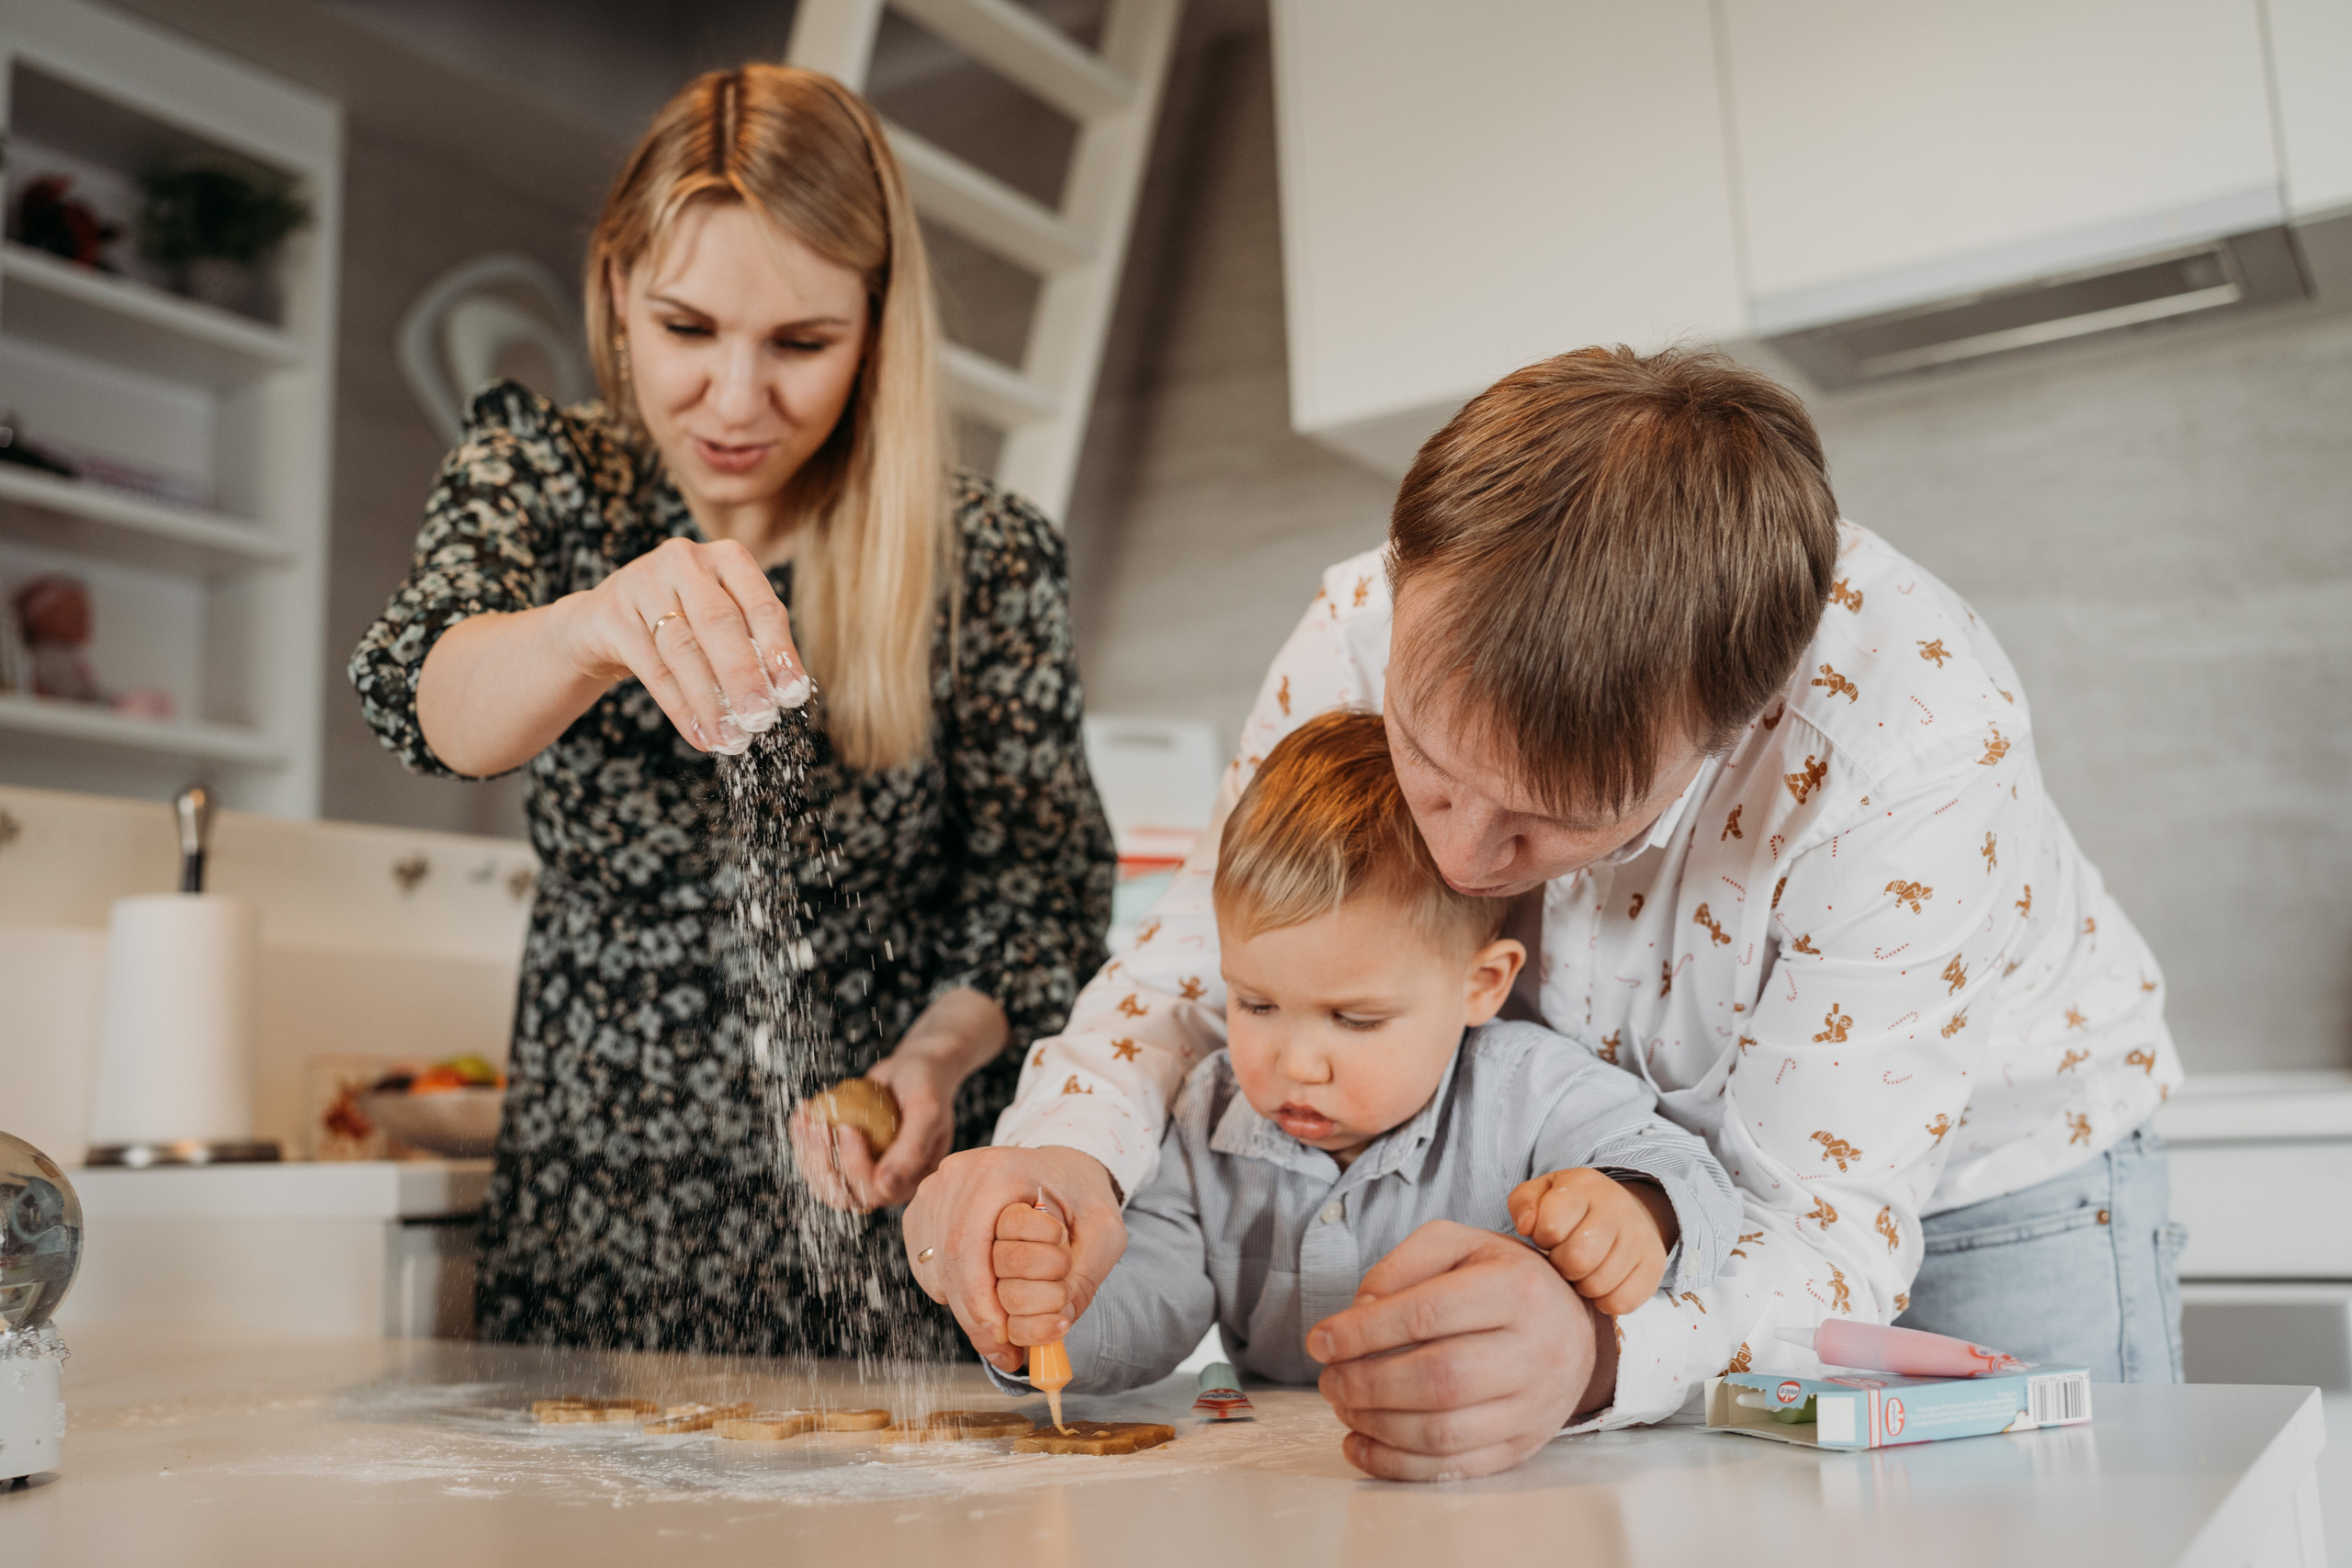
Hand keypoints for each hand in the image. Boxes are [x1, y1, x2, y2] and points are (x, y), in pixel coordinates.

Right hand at [553, 535, 807, 753]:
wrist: (602, 622)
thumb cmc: (680, 623)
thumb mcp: (718, 623)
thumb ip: (751, 647)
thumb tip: (784, 695)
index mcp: (727, 559)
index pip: (762, 606)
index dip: (779, 652)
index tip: (793, 694)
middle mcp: (686, 561)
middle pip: (721, 623)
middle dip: (744, 676)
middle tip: (761, 719)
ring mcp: (643, 581)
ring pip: (684, 649)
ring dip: (711, 701)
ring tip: (730, 739)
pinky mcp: (612, 612)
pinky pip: (652, 668)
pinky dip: (679, 708)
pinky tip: (699, 734)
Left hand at [789, 989, 1009, 1212]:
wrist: (914, 1067)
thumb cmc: (927, 1085)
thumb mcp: (925, 1110)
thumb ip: (912, 1149)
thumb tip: (886, 1187)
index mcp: (912, 1181)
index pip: (877, 1191)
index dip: (855, 1166)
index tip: (847, 1127)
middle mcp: (886, 1185)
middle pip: (845, 1194)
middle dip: (824, 1161)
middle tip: (819, 1124)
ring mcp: (863, 1173)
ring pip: (826, 1183)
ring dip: (808, 1154)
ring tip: (805, 1119)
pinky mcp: (844, 1160)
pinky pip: (816, 1164)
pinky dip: (803, 1141)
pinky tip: (801, 1116)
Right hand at [902, 1145, 1124, 1373]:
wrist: (1058, 1170)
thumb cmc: (1081, 1197)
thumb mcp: (1104, 1231)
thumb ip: (1083, 1278)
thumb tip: (1052, 1327)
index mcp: (997, 1170)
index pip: (969, 1246)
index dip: (982, 1301)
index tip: (1006, 1337)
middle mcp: (955, 1177)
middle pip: (952, 1265)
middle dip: (980, 1316)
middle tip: (1007, 1352)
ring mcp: (933, 1195)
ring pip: (940, 1273)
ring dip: (972, 1311)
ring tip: (1006, 1330)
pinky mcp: (923, 1216)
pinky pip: (932, 1271)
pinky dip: (960, 1296)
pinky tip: (991, 1298)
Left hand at [1308, 1220, 1610, 1480]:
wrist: (1576, 1328)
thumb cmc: (1504, 1281)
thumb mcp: (1459, 1245)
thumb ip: (1403, 1265)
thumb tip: (1358, 1311)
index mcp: (1516, 1289)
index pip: (1428, 1314)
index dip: (1364, 1331)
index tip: (1320, 1341)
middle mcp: (1534, 1350)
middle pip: (1438, 1380)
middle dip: (1366, 1384)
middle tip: (1328, 1380)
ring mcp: (1533, 1406)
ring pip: (1445, 1433)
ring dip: (1377, 1426)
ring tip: (1343, 1407)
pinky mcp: (1523, 1446)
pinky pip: (1456, 1469)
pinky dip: (1398, 1465)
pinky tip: (1361, 1445)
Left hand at [1507, 1169, 1676, 1315]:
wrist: (1622, 1211)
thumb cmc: (1571, 1208)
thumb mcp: (1541, 1194)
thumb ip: (1524, 1204)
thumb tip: (1526, 1226)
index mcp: (1584, 1185)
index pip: (1551, 1225)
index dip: (1543, 1238)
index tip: (1549, 1235)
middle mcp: (1618, 1207)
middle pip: (1578, 1259)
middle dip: (1562, 1265)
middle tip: (1564, 1258)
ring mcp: (1640, 1237)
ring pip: (1598, 1284)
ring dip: (1581, 1284)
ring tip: (1582, 1269)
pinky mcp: (1654, 1265)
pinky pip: (1621, 1302)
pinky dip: (1604, 1301)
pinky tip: (1600, 1282)